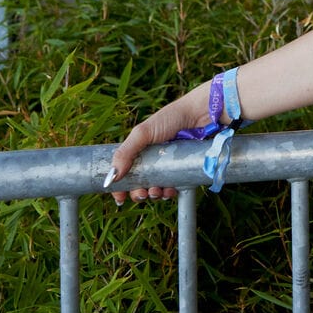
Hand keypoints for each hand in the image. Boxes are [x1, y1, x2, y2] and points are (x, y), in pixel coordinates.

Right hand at [105, 82, 211, 205]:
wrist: (201, 114)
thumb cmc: (171, 118)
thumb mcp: (143, 133)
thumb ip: (125, 153)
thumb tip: (111, 177)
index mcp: (138, 151)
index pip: (123, 173)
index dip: (119, 187)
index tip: (119, 197)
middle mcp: (151, 160)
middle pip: (139, 185)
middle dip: (138, 193)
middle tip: (141, 194)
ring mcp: (167, 166)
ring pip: (155, 189)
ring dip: (153, 195)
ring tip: (156, 191)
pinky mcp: (181, 170)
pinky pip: (173, 187)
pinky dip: (169, 192)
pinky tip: (170, 190)